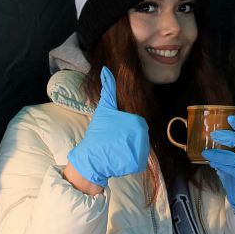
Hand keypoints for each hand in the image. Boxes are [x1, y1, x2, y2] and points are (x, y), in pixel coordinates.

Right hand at [66, 67, 149, 186]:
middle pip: (140, 136)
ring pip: (141, 148)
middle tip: (115, 143)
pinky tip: (120, 159)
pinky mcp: (139, 164)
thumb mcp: (104, 109)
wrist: (91, 158)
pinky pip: (139, 161)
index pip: (137, 125)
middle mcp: (143, 135)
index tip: (115, 133)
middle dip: (129, 140)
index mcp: (137, 121)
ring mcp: (142, 150)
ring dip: (130, 150)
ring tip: (117, 151)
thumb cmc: (98, 133)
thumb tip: (106, 70)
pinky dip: (131, 162)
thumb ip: (108, 89)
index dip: (126, 129)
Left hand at [202, 115, 234, 215]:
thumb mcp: (232, 161)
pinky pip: (232, 170)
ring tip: (206, 152)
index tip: (230, 117)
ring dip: (220, 154)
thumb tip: (205, 144)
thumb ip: (224, 152)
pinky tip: (213, 163)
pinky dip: (221, 165)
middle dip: (230, 136)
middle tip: (214, 134)